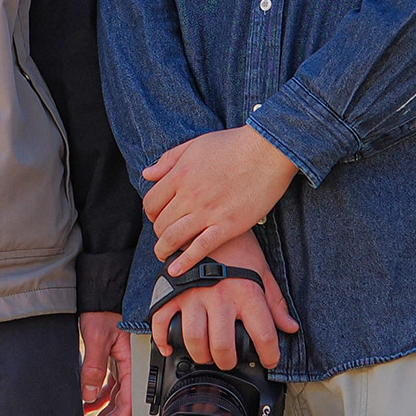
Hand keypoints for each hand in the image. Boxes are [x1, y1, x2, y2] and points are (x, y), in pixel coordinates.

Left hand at [78, 311, 131, 415]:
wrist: (102, 294)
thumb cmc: (104, 310)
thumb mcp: (97, 336)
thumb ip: (93, 366)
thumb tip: (88, 396)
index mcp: (133, 365)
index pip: (128, 404)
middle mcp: (131, 369)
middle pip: (119, 407)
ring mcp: (123, 367)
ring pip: (113, 401)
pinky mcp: (114, 363)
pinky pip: (108, 389)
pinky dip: (97, 401)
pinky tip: (85, 408)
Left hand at [141, 126, 298, 275]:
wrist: (268, 151)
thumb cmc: (233, 144)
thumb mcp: (195, 145)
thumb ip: (169, 159)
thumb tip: (147, 174)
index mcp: (180, 174)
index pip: (152, 201)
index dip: (150, 212)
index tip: (157, 216)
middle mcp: (190, 195)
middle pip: (161, 222)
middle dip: (158, 231)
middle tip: (164, 235)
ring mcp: (208, 212)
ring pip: (174, 237)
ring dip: (163, 249)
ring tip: (163, 254)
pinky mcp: (228, 226)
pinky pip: (200, 249)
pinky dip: (184, 262)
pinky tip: (175, 271)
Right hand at [149, 229, 298, 371]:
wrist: (209, 217)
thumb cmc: (237, 246)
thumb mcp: (262, 270)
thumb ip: (275, 302)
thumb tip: (290, 327)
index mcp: (246, 291)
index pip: (263, 334)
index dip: (270, 354)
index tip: (269, 359)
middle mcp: (220, 296)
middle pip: (222, 345)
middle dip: (227, 361)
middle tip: (228, 359)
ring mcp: (193, 293)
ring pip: (193, 338)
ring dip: (199, 355)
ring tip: (205, 354)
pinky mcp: (172, 290)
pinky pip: (161, 321)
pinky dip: (162, 340)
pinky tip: (170, 347)